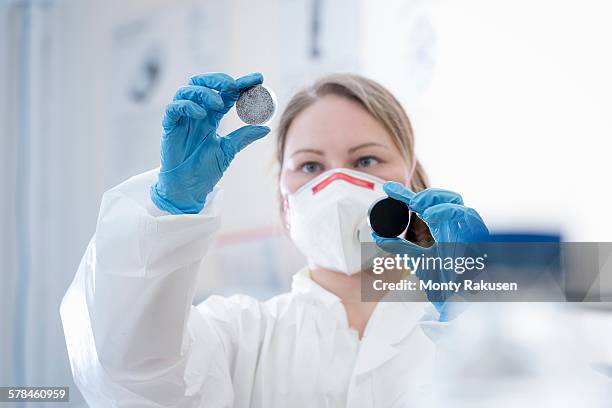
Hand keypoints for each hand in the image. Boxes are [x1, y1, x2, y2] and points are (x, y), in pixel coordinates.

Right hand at [150, 72, 270, 213]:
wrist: (189, 188)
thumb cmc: (205, 169)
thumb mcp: (229, 150)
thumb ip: (244, 137)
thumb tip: (266, 128)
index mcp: (212, 117)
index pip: (226, 93)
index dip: (241, 84)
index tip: (259, 79)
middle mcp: (197, 113)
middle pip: (203, 83)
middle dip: (219, 80)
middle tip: (234, 86)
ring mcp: (183, 119)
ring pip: (187, 91)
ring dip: (204, 92)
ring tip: (219, 104)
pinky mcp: (170, 127)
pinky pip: (174, 108)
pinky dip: (187, 106)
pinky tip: (201, 115)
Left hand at [372, 182, 488, 319]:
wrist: (458, 298)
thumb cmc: (444, 280)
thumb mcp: (416, 259)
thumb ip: (399, 246)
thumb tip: (377, 236)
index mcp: (439, 227)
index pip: (422, 205)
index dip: (404, 194)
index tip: (387, 188)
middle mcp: (453, 224)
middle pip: (443, 197)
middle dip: (426, 194)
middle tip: (409, 201)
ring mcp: (465, 227)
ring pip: (456, 200)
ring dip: (435, 199)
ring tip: (417, 205)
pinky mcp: (477, 233)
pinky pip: (466, 214)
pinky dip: (448, 211)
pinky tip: (431, 215)